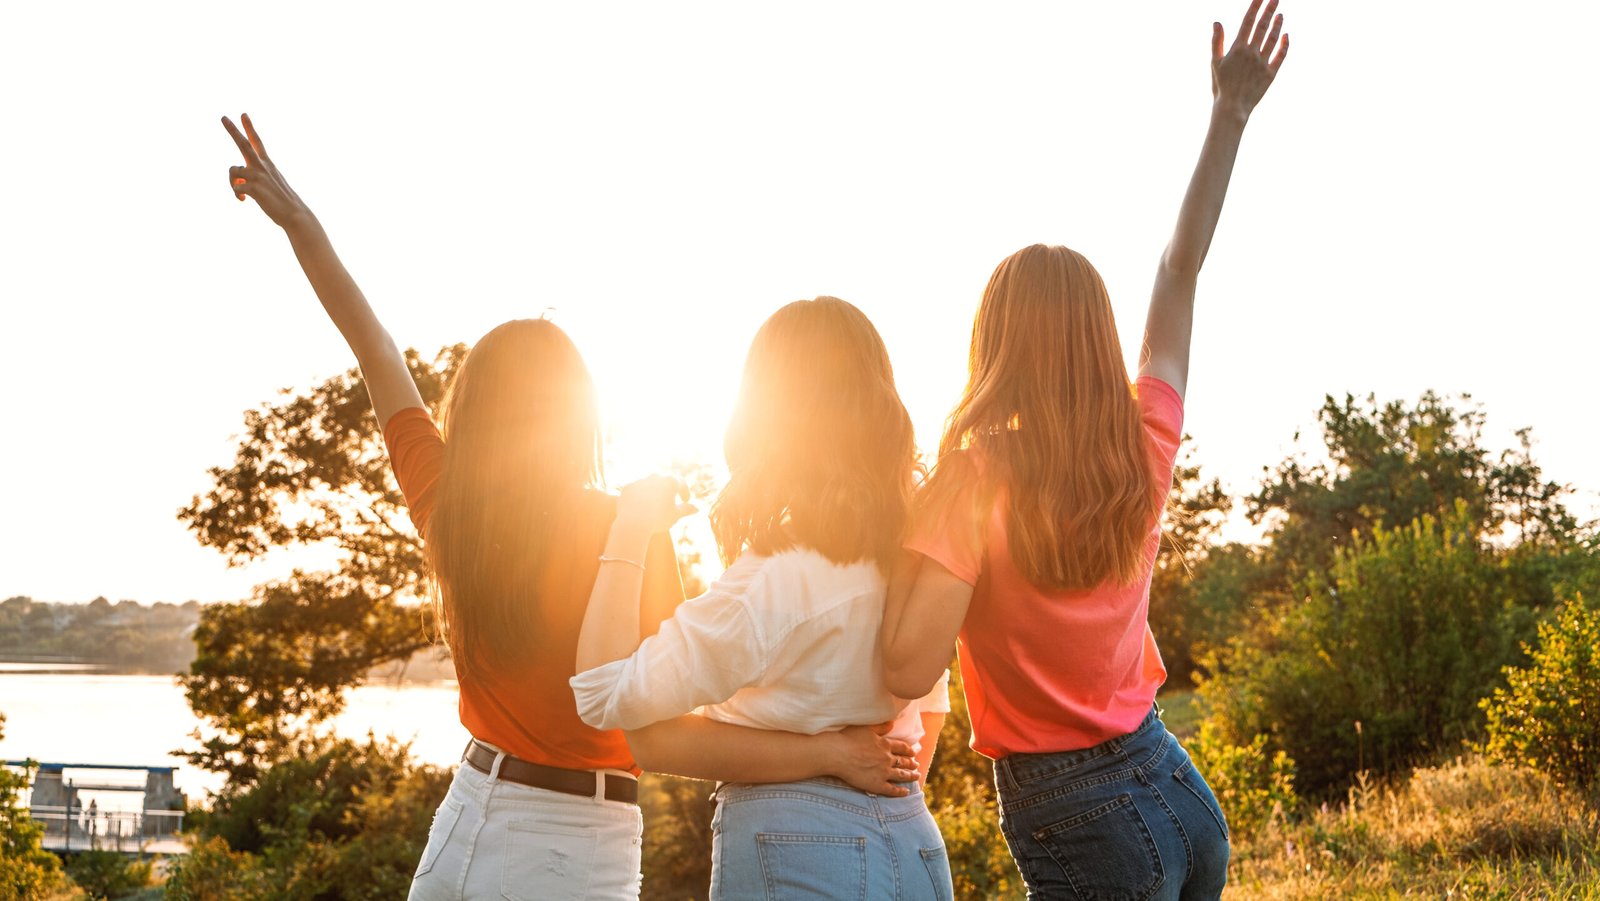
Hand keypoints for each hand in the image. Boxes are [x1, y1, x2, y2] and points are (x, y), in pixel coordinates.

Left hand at [222, 114, 311, 228]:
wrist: (294, 214)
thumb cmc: (283, 202)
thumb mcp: (271, 185)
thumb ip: (255, 179)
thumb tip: (237, 182)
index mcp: (267, 164)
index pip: (257, 142)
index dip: (249, 127)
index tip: (242, 114)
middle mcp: (262, 166)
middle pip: (243, 144)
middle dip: (232, 130)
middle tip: (223, 117)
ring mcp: (258, 176)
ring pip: (233, 170)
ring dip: (232, 181)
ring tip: (242, 193)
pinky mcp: (254, 187)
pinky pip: (235, 187)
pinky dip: (237, 194)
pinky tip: (244, 200)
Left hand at [615, 475, 695, 535]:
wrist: (632, 523)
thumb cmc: (658, 520)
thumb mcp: (675, 516)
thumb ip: (686, 510)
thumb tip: (696, 508)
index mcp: (670, 481)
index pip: (681, 483)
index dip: (685, 491)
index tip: (685, 500)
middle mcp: (655, 477)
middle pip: (665, 480)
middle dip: (669, 488)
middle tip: (671, 498)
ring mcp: (640, 480)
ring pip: (650, 483)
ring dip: (654, 490)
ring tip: (655, 502)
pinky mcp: (628, 487)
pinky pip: (636, 489)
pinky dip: (640, 495)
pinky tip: (641, 505)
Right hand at [829, 723, 920, 796]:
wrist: (837, 754)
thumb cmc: (848, 738)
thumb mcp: (866, 728)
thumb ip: (881, 727)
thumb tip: (892, 723)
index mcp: (885, 744)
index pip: (901, 747)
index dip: (908, 750)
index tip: (913, 752)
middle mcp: (887, 758)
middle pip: (903, 761)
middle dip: (911, 763)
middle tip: (916, 765)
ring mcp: (883, 772)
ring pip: (901, 775)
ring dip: (910, 776)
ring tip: (916, 776)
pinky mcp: (877, 784)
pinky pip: (892, 790)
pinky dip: (900, 791)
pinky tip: (906, 792)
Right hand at [1211, 0, 1288, 118]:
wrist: (1232, 108)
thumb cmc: (1220, 86)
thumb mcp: (1214, 63)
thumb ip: (1217, 41)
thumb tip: (1217, 22)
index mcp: (1237, 48)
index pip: (1248, 21)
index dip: (1255, 6)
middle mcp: (1252, 53)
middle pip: (1263, 26)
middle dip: (1270, 9)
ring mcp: (1263, 62)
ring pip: (1273, 38)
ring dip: (1277, 24)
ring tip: (1280, 13)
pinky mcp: (1271, 73)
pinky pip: (1280, 55)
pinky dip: (1284, 45)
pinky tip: (1286, 35)